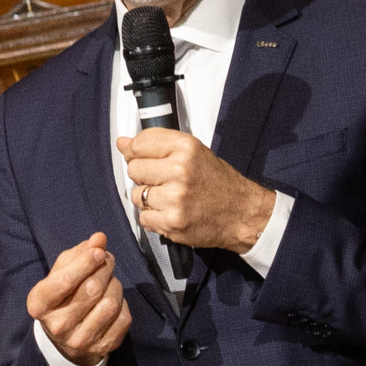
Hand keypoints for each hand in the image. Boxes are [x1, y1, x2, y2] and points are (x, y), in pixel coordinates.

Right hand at [26, 232, 128, 365]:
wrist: (65, 338)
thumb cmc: (62, 295)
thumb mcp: (61, 273)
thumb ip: (78, 253)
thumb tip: (100, 238)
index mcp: (39, 305)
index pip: (63, 282)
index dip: (84, 264)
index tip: (98, 251)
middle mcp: (57, 326)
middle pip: (92, 289)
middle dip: (104, 268)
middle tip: (107, 259)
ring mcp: (80, 340)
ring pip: (111, 303)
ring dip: (115, 285)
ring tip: (110, 281)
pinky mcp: (102, 348)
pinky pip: (123, 318)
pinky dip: (123, 303)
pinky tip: (113, 300)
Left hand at [117, 129, 277, 252]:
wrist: (242, 213)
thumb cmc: (218, 183)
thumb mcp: (193, 153)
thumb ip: (157, 145)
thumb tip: (123, 142)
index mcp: (186, 148)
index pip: (138, 144)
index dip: (136, 151)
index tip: (142, 156)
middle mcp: (180, 171)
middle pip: (133, 169)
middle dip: (143, 176)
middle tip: (163, 180)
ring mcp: (176, 198)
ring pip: (136, 195)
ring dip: (148, 199)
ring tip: (170, 197)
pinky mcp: (173, 222)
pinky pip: (143, 218)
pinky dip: (154, 217)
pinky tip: (172, 211)